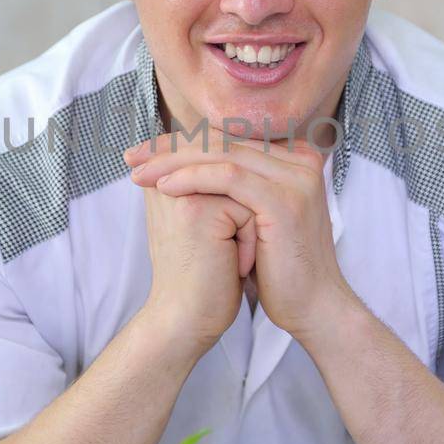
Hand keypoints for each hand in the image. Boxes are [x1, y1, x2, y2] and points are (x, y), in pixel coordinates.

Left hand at [125, 132, 350, 341]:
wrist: (310, 306)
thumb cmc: (276, 267)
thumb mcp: (251, 216)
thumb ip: (230, 186)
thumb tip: (180, 163)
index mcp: (292, 157)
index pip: (227, 137)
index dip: (181, 142)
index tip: (142, 153)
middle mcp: (300, 159)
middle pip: (223, 140)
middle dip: (171, 147)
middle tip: (132, 157)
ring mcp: (296, 177)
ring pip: (223, 154)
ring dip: (174, 161)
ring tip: (139, 173)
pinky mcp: (286, 199)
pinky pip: (230, 177)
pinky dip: (193, 178)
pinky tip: (165, 186)